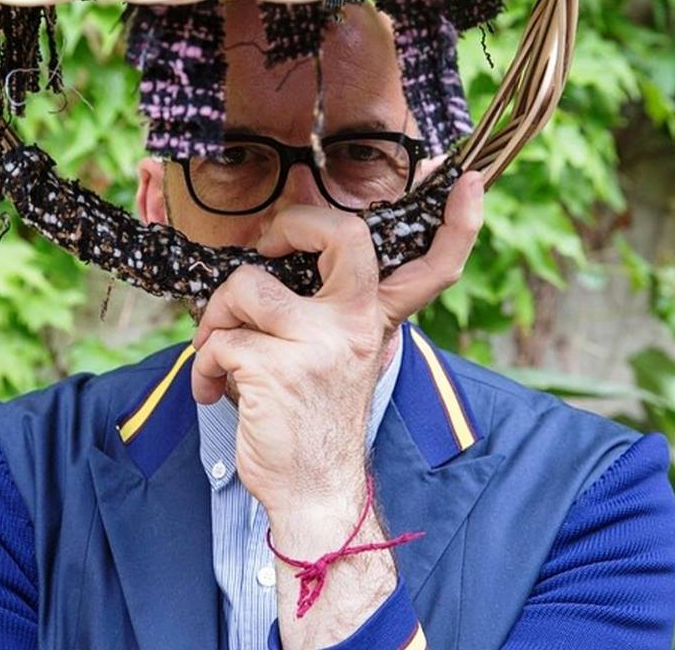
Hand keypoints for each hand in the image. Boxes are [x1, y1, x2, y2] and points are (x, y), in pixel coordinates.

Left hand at [190, 169, 483, 518]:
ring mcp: (319, 345)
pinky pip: (218, 340)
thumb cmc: (313, 416)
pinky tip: (215, 391)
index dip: (458, 224)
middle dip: (291, 222)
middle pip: (342, 235)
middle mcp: (357, 325)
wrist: (312, 492)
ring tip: (220, 351)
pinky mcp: (277, 369)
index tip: (470, 181)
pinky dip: (205, 365)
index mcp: (374, 320)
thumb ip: (323, 309)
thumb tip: (275, 259)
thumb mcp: (337, 357)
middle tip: (266, 245)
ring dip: (216, 318)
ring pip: (245, 287)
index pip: (433, 268)